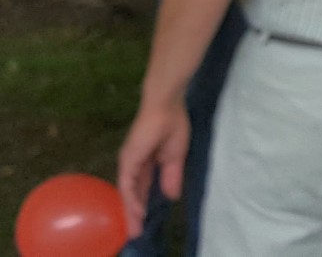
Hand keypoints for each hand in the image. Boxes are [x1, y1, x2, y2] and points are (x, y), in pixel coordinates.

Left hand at [118, 96, 188, 234]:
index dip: (143, 205)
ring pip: (127, 192)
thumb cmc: (173, 125)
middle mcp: (133, 165)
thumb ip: (172, 176)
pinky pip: (128, 184)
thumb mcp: (176, 156)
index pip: (142, 189)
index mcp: (145, 163)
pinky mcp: (128, 160)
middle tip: (135, 233)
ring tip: (135, 229)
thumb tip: (172, 197)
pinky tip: (138, 211)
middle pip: (131, 194)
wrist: (166, 106)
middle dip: (133, 214)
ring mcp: (129, 163)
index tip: (144, 222)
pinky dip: (132, 199)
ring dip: (131, 211)